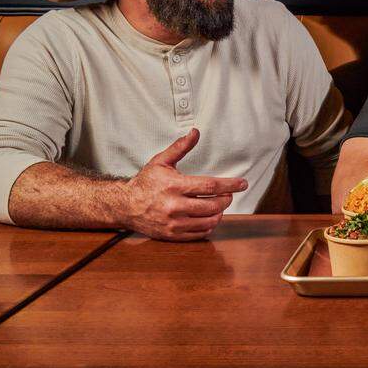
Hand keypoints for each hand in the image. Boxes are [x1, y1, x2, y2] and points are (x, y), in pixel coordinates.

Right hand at [121, 129, 247, 240]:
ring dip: (220, 213)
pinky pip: (199, 234)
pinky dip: (209, 226)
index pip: (210, 186)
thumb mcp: (161, 161)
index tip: (243, 183)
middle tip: (229, 195)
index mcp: (174, 186)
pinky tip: (210, 218)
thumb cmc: (145, 182)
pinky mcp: (171, 235)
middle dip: (226, 199)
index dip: (230, 185)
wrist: (124, 205)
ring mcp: (173, 223)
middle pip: (212, 205)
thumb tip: (195, 132)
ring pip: (208, 221)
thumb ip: (180, 147)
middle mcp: (174, 206)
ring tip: (220, 206)